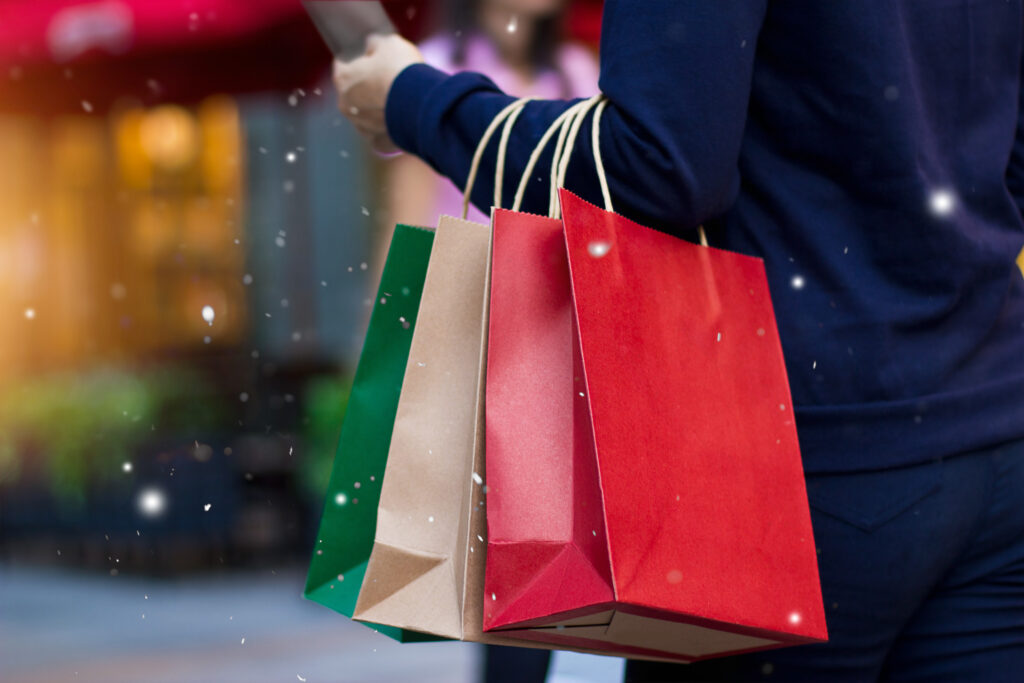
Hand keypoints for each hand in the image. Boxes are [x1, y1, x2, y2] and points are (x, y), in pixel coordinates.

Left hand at [333, 33, 423, 154]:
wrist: (421, 104)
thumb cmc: (401, 70)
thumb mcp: (388, 43)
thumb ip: (375, 44)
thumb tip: (372, 46)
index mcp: (343, 78)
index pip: (341, 65)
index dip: (356, 59)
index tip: (368, 58)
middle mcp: (346, 105)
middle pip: (353, 92)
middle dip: (366, 86)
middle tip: (386, 79)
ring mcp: (361, 126)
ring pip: (366, 114)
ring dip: (377, 107)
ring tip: (397, 100)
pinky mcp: (378, 141)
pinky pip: (380, 132)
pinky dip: (387, 126)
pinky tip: (400, 119)